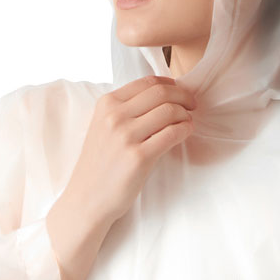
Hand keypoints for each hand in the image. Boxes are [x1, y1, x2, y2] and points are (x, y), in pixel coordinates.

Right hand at [62, 74, 196, 224]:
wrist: (87, 197)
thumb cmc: (100, 163)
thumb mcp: (104, 127)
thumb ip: (127, 110)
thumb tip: (163, 95)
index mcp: (106, 104)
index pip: (147, 82)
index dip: (171, 85)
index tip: (181, 92)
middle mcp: (114, 117)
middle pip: (161, 93)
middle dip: (184, 96)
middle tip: (192, 105)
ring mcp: (126, 136)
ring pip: (169, 111)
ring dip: (185, 115)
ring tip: (188, 122)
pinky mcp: (139, 157)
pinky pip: (172, 134)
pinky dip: (185, 130)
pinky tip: (186, 132)